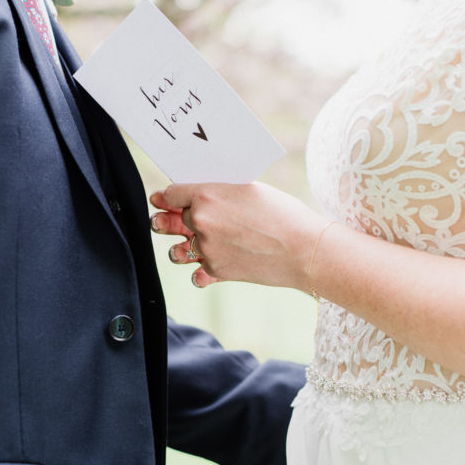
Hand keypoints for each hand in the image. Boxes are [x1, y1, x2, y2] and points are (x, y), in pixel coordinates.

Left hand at [150, 182, 327, 289]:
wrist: (303, 249)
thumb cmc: (283, 213)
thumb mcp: (250, 190)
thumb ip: (221, 192)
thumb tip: (204, 196)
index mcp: (206, 195)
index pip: (172, 193)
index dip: (166, 196)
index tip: (161, 199)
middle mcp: (200, 221)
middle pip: (171, 220)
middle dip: (167, 221)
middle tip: (160, 221)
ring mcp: (206, 248)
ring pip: (179, 250)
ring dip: (180, 248)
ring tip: (185, 247)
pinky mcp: (216, 271)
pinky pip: (196, 273)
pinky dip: (200, 272)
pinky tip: (204, 269)